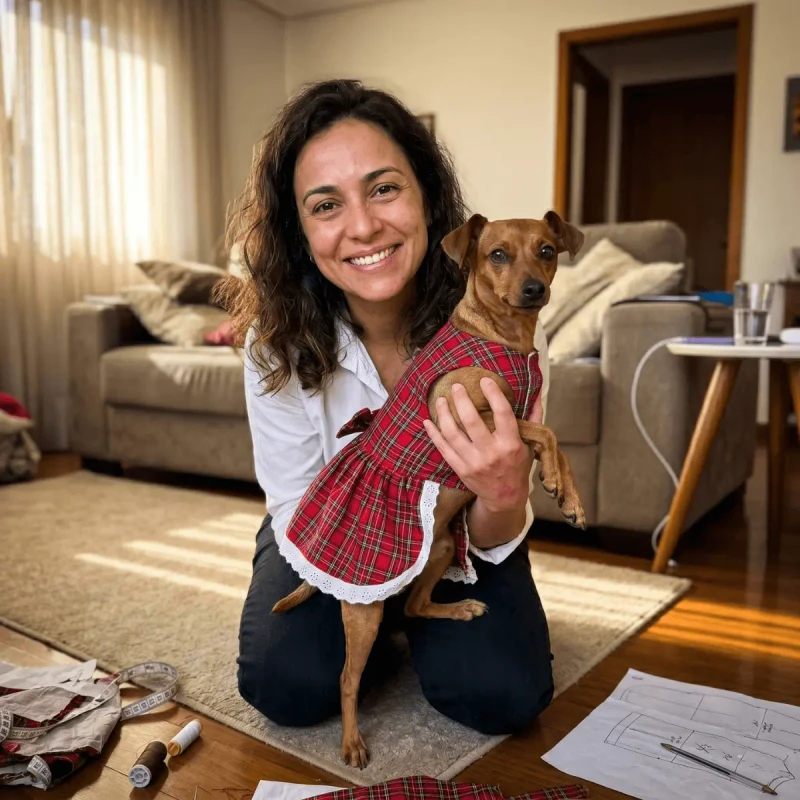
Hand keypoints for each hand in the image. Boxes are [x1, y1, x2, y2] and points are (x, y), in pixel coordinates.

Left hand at [422, 377, 533, 512]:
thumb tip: (537, 391)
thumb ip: (533, 417)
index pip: (502, 413)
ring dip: (444, 414)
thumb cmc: (518, 466)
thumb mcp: (531, 444)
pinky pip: (443, 448)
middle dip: (461, 400)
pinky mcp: (460, 469)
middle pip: (472, 421)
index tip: (484, 380)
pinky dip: (433, 433)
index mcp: (511, 444)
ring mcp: (473, 462)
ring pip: (453, 433)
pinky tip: (428, 421)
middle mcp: (491, 453)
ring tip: (440, 400)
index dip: (493, 394)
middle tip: (455, 386)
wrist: (505, 498)